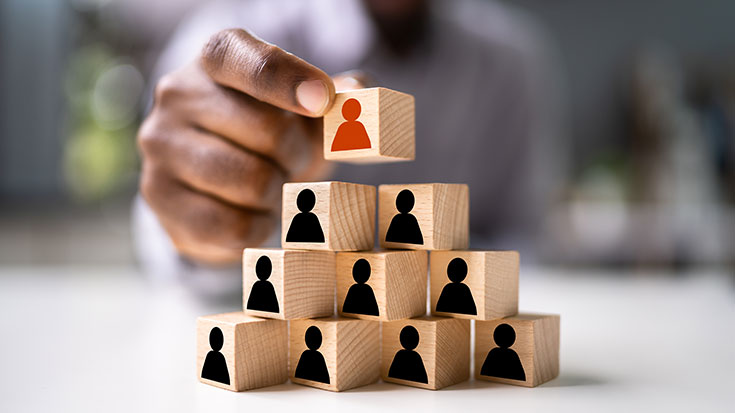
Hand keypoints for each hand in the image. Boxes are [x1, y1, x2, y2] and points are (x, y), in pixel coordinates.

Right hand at [138, 29, 338, 263]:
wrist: (215, 179)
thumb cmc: (270, 134)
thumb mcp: (306, 111)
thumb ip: (339, 98)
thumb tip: (360, 94)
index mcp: (218, 57)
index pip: (254, 63)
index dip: (291, 82)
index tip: (323, 102)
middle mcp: (178, 93)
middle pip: (270, 132)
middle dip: (297, 156)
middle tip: (292, 161)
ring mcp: (161, 144)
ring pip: (252, 182)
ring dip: (276, 194)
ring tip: (267, 185)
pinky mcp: (157, 195)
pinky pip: (230, 225)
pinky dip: (256, 226)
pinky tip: (252, 213)